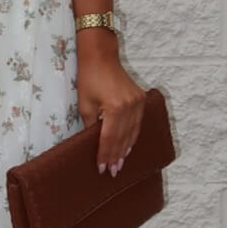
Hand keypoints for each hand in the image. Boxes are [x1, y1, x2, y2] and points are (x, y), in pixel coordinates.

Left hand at [77, 51, 145, 175]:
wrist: (101, 56)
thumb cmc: (89, 78)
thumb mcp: (85, 104)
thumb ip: (90, 126)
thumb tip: (92, 144)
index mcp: (115, 108)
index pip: (109, 138)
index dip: (105, 154)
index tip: (102, 168)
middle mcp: (130, 106)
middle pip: (122, 138)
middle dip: (117, 156)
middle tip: (113, 171)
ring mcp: (138, 102)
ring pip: (133, 132)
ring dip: (126, 149)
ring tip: (120, 163)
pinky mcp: (141, 98)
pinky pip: (138, 123)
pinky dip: (133, 135)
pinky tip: (128, 146)